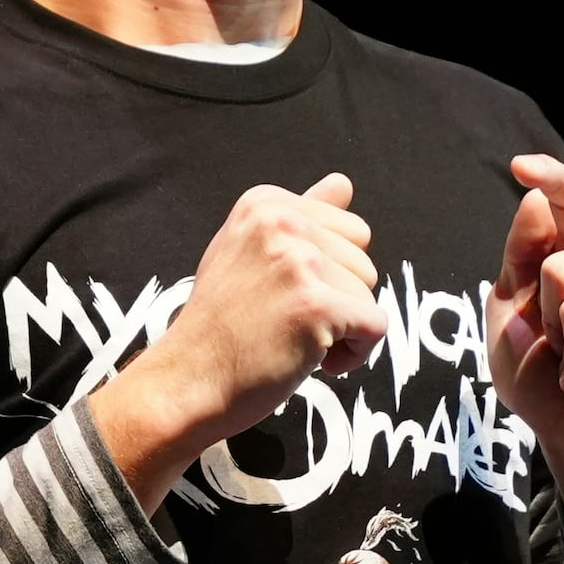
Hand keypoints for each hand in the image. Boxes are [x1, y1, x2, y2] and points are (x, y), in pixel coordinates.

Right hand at [95, 174, 391, 506]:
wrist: (188, 381)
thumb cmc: (221, 325)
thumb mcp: (249, 252)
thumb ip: (301, 217)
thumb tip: (343, 182)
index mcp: (266, 203)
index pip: (350, 230)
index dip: (329, 275)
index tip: (283, 296)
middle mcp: (281, 221)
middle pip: (364, 261)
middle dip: (340, 300)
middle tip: (285, 323)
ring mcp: (298, 261)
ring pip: (369, 294)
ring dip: (344, 330)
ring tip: (292, 341)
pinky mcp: (315, 303)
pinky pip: (376, 326)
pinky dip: (354, 355)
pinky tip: (312, 361)